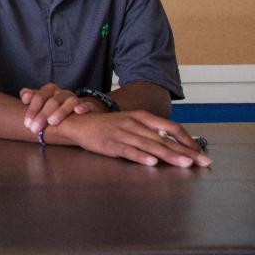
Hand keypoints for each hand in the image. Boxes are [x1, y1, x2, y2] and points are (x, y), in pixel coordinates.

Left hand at [20, 83, 94, 131]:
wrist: (79, 111)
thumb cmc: (55, 108)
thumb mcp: (43, 102)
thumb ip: (32, 98)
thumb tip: (24, 96)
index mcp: (50, 90)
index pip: (39, 96)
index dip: (32, 109)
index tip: (26, 123)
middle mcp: (63, 93)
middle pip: (52, 101)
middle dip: (42, 115)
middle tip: (35, 129)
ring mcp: (76, 99)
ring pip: (69, 102)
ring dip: (60, 111)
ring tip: (51, 122)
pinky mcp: (89, 107)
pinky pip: (88, 105)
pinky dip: (83, 107)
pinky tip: (78, 111)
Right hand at [61, 110, 211, 167]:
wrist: (79, 124)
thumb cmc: (108, 126)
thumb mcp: (131, 123)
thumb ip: (150, 132)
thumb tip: (174, 143)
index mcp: (141, 117)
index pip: (170, 127)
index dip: (187, 139)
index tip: (200, 152)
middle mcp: (134, 124)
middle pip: (164, 139)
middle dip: (185, 152)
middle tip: (203, 162)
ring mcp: (122, 134)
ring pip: (150, 146)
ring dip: (169, 156)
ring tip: (185, 164)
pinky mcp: (111, 144)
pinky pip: (128, 151)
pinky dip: (140, 156)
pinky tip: (151, 162)